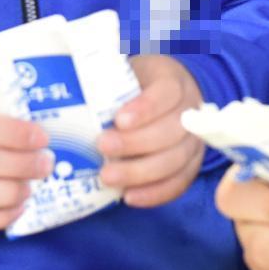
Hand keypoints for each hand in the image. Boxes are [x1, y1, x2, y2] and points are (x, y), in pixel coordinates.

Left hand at [97, 54, 203, 206]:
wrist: (166, 98)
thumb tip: (73, 93)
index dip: (145, 108)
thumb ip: (110, 82)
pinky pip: (178, 184)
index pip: (167, 93)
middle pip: (171, 131)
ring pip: (175, 160)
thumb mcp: (128, 72)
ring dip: (140, 172)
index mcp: (174, 82)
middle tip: (102, 147)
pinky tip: (128, 197)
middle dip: (136, 143)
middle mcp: (191, 111)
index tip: (119, 119)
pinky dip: (154, 193)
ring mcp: (194, 141)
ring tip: (108, 177)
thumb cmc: (139, 86)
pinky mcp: (191, 166)